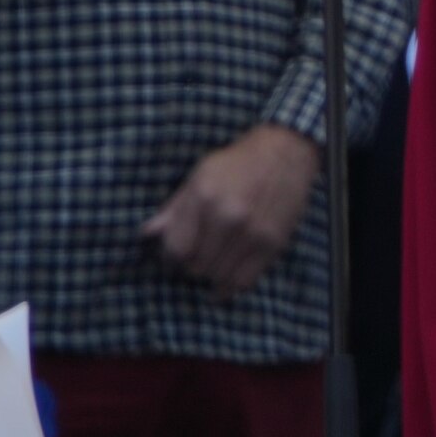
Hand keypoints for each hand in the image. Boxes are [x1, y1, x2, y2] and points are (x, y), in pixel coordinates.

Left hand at [142, 125, 317, 298]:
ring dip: (213, 274)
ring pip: (219, 277)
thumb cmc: (237, 162)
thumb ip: (175, 208)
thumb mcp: (200, 175)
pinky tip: (226, 280)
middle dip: (193, 264)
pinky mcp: (274, 243)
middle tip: (198, 255)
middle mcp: (228, 217)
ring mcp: (253, 232)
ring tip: (214, 262)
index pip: (176, 250)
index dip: (171, 256)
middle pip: (197, 267)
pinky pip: (245, 280)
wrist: (287, 151)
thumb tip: (148, 233)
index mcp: (204, 198)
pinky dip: (232, 285)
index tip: (176, 253)